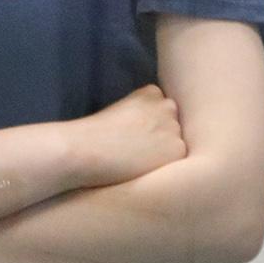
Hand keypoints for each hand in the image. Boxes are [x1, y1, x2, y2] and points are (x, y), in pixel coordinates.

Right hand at [70, 84, 186, 187]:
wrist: (85, 151)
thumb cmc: (94, 137)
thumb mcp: (120, 113)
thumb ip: (142, 116)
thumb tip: (155, 134)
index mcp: (152, 92)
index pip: (162, 111)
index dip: (148, 127)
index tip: (130, 136)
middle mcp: (167, 105)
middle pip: (173, 125)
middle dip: (160, 137)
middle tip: (135, 151)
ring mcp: (174, 126)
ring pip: (176, 143)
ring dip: (164, 153)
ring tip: (137, 161)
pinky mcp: (178, 149)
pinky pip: (178, 162)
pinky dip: (165, 168)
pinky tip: (144, 169)